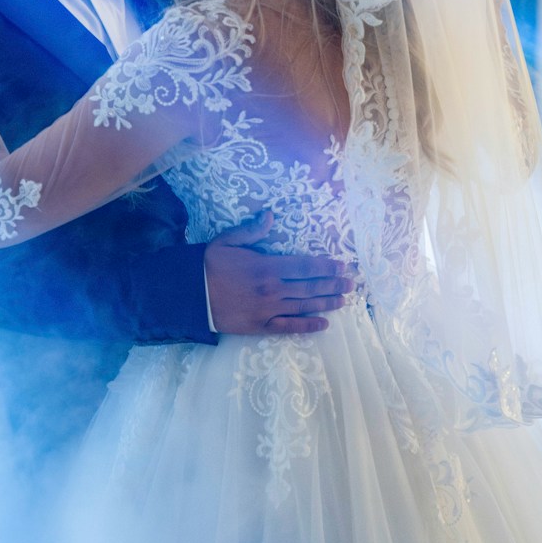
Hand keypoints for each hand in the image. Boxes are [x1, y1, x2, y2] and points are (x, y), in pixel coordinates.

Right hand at [204, 212, 355, 334]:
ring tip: (343, 300)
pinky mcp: (260, 326)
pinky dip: (307, 326)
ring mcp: (268, 310)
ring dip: (326, 303)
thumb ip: (252, 230)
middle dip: (333, 284)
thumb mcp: (228, 241)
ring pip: (304, 306)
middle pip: (310, 287)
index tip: (341, 266)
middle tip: (351, 284)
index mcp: (267, 266)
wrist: (190, 295)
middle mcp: (272, 289)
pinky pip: (288, 328)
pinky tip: (323, 324)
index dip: (326, 266)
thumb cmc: (209, 265)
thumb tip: (270, 215)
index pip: (305, 266)